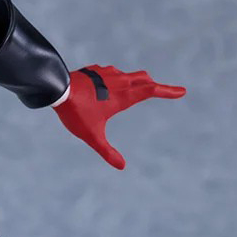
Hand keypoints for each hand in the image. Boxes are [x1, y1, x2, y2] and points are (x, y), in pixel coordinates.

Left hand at [54, 65, 185, 169]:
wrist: (55, 88)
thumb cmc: (75, 112)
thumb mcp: (92, 136)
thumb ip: (107, 151)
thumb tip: (121, 166)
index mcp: (122, 96)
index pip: (151, 90)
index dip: (168, 91)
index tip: (182, 91)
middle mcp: (117, 82)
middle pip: (143, 79)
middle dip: (153, 85)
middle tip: (161, 90)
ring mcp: (105, 73)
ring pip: (127, 74)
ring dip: (136, 80)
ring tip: (139, 86)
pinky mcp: (93, 70)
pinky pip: (111, 72)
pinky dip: (117, 78)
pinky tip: (111, 82)